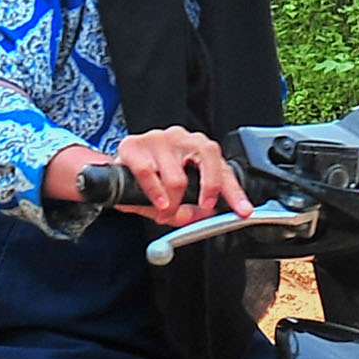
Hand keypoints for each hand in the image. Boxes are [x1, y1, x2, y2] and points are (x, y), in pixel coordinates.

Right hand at [110, 126, 246, 228]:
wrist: (116, 171)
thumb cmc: (152, 182)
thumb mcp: (175, 199)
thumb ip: (189, 211)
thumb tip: (199, 219)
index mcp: (198, 149)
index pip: (223, 169)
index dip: (234, 192)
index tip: (243, 211)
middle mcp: (182, 139)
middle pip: (207, 157)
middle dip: (209, 187)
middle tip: (204, 208)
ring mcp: (158, 139)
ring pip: (177, 176)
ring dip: (172, 203)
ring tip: (165, 213)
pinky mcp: (135, 146)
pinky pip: (149, 174)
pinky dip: (155, 194)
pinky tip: (158, 204)